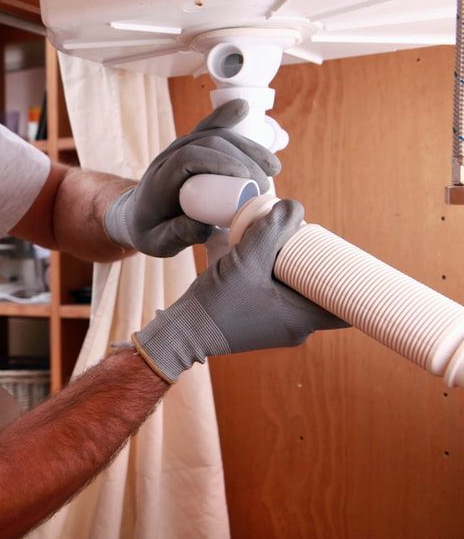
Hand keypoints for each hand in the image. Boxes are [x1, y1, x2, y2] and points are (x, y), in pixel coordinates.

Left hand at [104, 99, 280, 256]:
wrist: (138, 216)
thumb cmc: (149, 231)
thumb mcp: (157, 242)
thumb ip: (177, 236)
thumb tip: (206, 227)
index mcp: (161, 178)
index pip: (189, 157)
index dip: (219, 161)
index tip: (245, 177)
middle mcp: (171, 156)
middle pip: (208, 142)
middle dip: (242, 158)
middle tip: (264, 184)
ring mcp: (182, 148)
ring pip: (216, 135)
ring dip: (247, 147)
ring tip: (273, 167)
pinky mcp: (193, 147)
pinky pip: (210, 128)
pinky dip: (227, 118)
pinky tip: (246, 110)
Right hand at [132, 199, 347, 381]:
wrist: (183, 331)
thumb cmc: (216, 301)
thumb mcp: (245, 258)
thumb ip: (270, 229)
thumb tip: (294, 207)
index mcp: (302, 320)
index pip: (349, 308)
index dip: (356, 285)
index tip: (349, 260)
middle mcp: (296, 331)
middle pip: (324, 297)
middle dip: (322, 270)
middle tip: (315, 245)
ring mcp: (278, 330)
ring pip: (302, 297)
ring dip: (298, 274)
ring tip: (288, 248)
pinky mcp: (260, 326)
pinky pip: (282, 302)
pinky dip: (281, 282)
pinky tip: (267, 263)